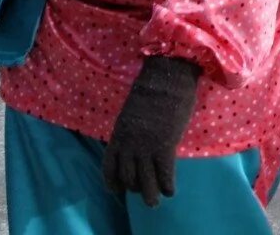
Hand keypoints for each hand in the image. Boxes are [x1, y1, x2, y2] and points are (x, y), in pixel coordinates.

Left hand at [101, 56, 199, 207]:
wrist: (166, 77)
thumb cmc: (153, 88)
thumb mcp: (132, 111)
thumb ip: (132, 128)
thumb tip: (138, 139)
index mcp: (119, 134)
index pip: (109, 166)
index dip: (112, 182)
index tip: (116, 190)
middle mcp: (129, 145)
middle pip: (127, 176)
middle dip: (134, 187)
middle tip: (142, 193)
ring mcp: (146, 147)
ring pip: (144, 181)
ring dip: (149, 195)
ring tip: (154, 203)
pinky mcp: (165, 146)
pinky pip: (164, 174)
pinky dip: (167, 186)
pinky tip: (171, 191)